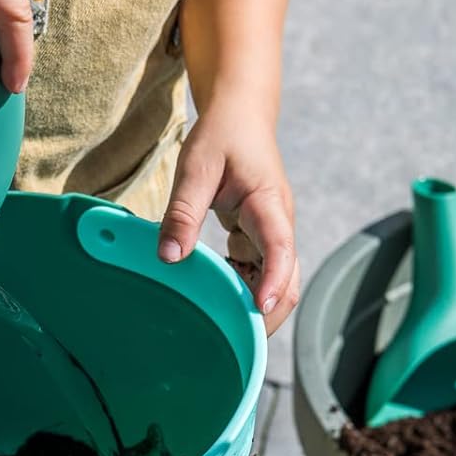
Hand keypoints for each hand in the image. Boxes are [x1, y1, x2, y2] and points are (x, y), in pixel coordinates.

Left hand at [157, 102, 299, 334]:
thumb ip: (182, 213)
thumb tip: (170, 257)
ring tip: (219, 325)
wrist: (241, 115)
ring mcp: (271, 232)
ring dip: (251, 302)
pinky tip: (213, 294)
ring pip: (274, 280)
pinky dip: (240, 286)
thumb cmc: (221, 136)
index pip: (280, 248)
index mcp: (268, 204)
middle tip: (234, 341)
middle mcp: (277, 223)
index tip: (257, 309)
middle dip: (266, 312)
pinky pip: (256, 270)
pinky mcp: (258, 236)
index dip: (272, 281)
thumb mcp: (195, 169)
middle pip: (286, 279)